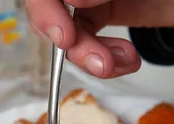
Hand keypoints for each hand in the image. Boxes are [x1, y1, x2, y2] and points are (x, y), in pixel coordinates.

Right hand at [25, 0, 173, 77]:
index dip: (46, 10)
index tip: (66, 34)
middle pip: (51, 10)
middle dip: (70, 41)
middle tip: (96, 60)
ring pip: (68, 31)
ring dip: (89, 56)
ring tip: (121, 62)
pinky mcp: (104, 12)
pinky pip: (89, 42)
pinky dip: (105, 60)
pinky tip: (127, 60)